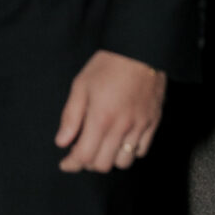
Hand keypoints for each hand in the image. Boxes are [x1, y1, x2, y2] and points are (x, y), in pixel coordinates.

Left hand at [55, 48, 165, 172]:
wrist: (140, 50)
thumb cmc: (108, 65)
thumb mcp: (81, 85)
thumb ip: (71, 116)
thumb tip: (62, 142)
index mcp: (100, 118)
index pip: (84, 156)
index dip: (72, 164)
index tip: (65, 163)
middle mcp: (121, 127)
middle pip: (103, 164)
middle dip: (88, 163)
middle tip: (81, 151)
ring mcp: (139, 127)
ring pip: (124, 162)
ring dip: (110, 159)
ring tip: (102, 146)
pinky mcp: (153, 123)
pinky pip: (142, 151)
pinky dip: (130, 152)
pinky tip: (121, 140)